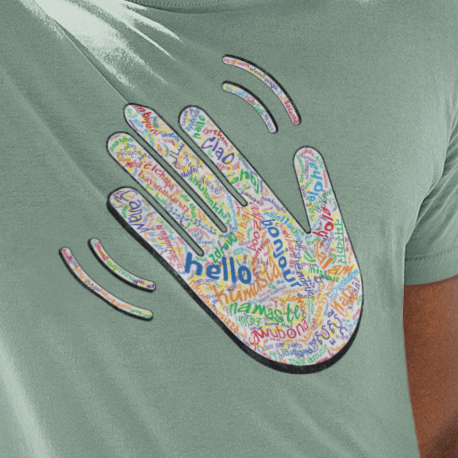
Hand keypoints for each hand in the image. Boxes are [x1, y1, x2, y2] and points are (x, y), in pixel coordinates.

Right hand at [106, 102, 362, 369]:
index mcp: (270, 215)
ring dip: (151, 178)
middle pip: (197, 180)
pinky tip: (124, 201)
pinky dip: (148, 226)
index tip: (188, 113)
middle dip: (169, 149)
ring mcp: (220, 253)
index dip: (211, 143)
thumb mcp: (334, 240)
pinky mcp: (207, 283)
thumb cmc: (335, 296)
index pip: (233, 169)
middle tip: (138, 115)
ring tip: (122, 147)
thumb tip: (305, 151)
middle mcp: (239, 229)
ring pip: (179, 206)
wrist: (321, 344)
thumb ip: (318, 197)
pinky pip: (172, 249)